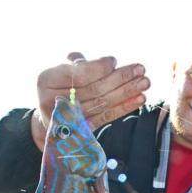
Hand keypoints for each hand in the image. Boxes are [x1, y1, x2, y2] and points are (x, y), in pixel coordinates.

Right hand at [31, 52, 149, 150]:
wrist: (51, 117)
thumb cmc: (61, 87)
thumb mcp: (63, 70)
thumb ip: (80, 64)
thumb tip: (110, 64)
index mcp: (47, 80)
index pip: (77, 74)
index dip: (98, 68)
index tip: (115, 61)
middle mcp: (54, 101)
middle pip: (94, 90)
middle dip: (120, 79)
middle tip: (141, 70)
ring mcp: (69, 119)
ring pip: (102, 104)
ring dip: (127, 93)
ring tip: (145, 83)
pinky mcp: (83, 131)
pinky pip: (107, 117)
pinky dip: (124, 108)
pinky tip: (139, 100)